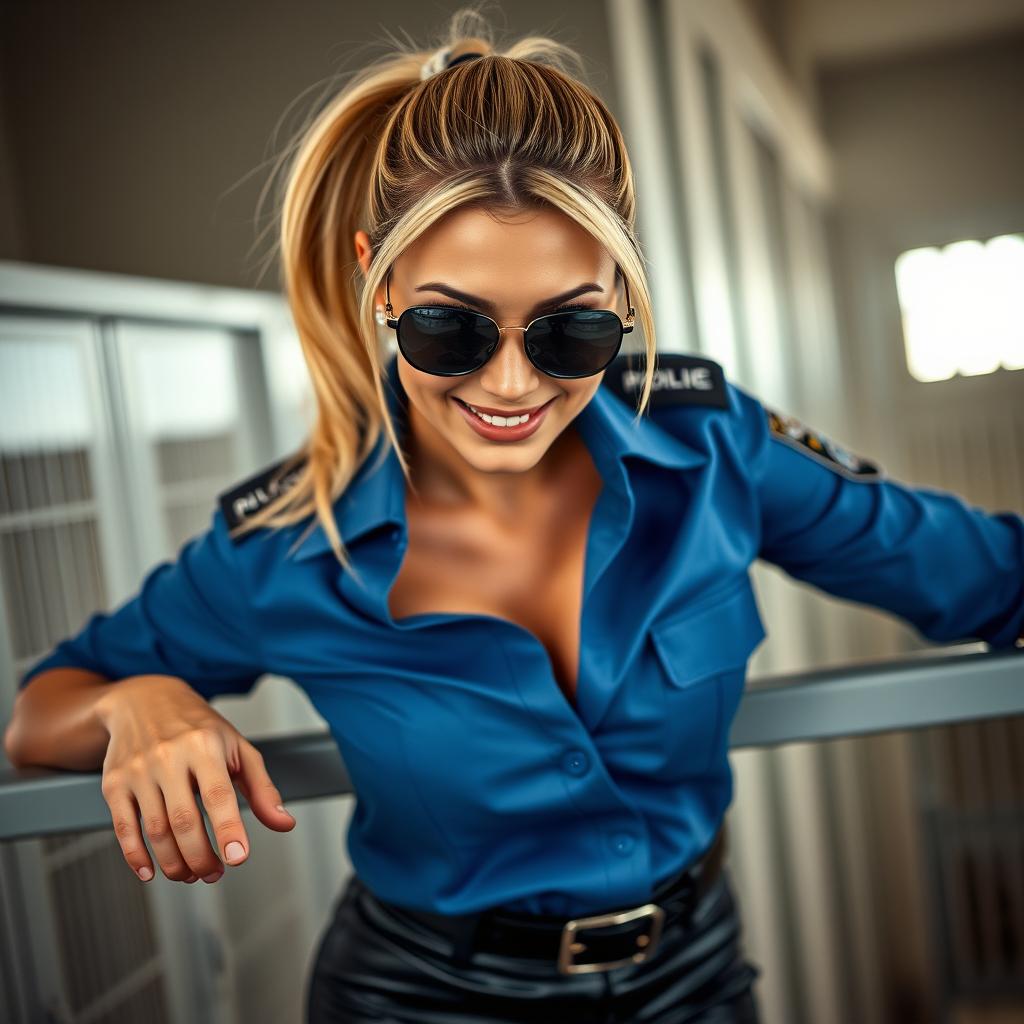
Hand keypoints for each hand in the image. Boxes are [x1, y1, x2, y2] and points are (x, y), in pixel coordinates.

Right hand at [95, 675, 294, 883]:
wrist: (144, 699)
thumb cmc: (198, 727)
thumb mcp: (237, 747)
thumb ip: (262, 788)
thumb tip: (283, 823)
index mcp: (204, 745)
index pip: (218, 794)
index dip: (228, 829)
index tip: (238, 857)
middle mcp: (168, 756)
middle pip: (184, 821)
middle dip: (201, 857)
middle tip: (214, 873)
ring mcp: (138, 770)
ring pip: (155, 830)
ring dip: (174, 863)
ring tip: (191, 873)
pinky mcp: (114, 783)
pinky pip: (123, 828)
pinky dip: (136, 857)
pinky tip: (150, 871)